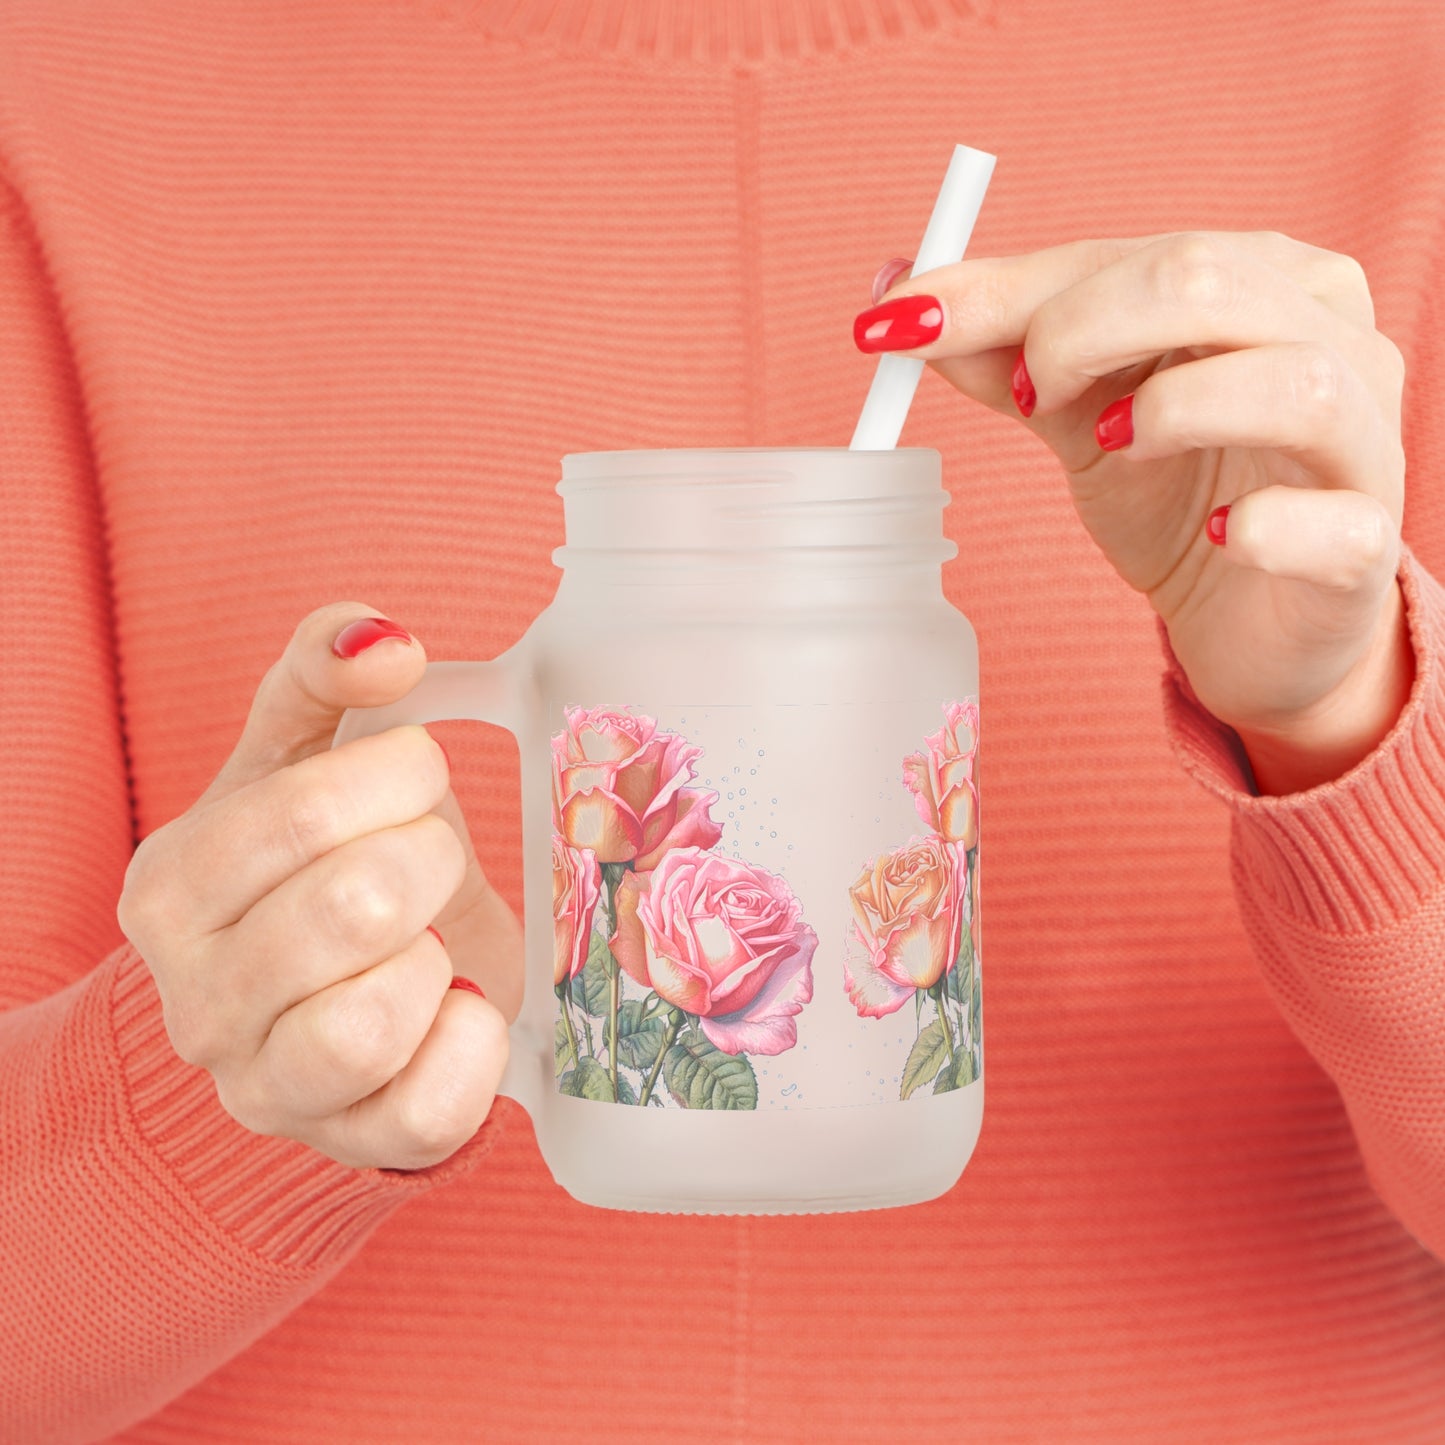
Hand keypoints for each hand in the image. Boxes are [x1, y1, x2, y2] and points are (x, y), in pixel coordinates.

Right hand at [117, 603, 520, 1170]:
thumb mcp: (302, 754)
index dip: (399, 777)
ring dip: (437, 958)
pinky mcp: (351, 1142)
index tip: (417, 776)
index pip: (303, 812)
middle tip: (430, 859)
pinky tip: (457, 1003)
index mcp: (172, 887)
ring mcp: (266, 1086)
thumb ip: (322, 673)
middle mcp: (196, 1000)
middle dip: (429, 861)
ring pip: (373, 1021)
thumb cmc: (319, 863)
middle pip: (354, 907)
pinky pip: (429, 1109)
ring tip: (429, 938)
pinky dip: (472, 1043)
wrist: (328, 992)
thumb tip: (383, 640)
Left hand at [858, 232, 1412, 793]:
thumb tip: (899, 298)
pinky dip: (1264, 527)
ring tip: (1109, 447)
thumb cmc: (1177, 496)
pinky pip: (1332, 522)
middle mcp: (1331, 337)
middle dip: (1081, 329)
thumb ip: (1004, 356)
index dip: (1009, 289)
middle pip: (1208, 282)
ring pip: (1293, 381)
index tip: (903, 323)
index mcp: (1262, 281)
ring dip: (1172, 409)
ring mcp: (1362, 441)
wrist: (1251, 619)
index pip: (1130, 254)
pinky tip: (1218, 537)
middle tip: (1025, 396)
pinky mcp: (1365, 546)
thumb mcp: (1078, 416)